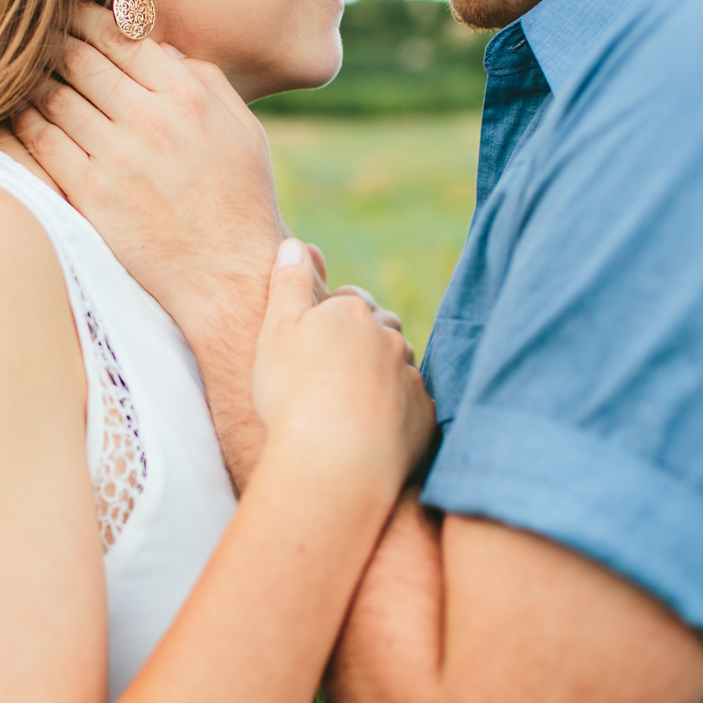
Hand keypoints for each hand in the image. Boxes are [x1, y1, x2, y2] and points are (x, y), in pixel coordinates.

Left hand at [13, 2, 283, 336]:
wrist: (229, 274)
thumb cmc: (241, 200)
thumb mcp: (243, 130)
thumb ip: (206, 81)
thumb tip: (161, 49)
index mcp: (188, 96)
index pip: (123, 35)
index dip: (88, 14)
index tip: (70, 8)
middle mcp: (150, 120)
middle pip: (81, 56)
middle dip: (53, 35)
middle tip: (32, 25)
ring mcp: (117, 158)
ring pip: (55, 94)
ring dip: (32, 72)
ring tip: (17, 61)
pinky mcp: (92, 194)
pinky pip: (43, 141)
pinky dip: (23, 117)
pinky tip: (14, 107)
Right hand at [255, 240, 434, 501]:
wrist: (332, 459)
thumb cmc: (293, 390)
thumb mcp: (277, 328)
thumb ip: (289, 282)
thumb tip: (296, 244)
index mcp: (353, 312)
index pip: (351, 299)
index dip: (334, 314)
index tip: (317, 338)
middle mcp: (390, 338)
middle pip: (383, 331)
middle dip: (366, 343)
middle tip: (335, 371)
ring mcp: (410, 377)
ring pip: (399, 369)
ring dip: (383, 378)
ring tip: (352, 405)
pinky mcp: (425, 417)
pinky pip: (413, 408)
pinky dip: (397, 414)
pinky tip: (372, 432)